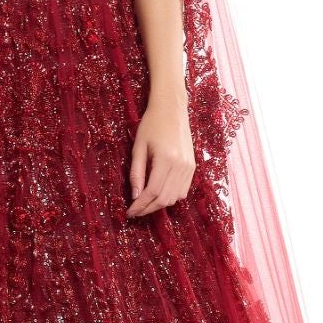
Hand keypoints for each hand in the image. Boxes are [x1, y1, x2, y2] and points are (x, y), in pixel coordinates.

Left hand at [127, 92, 195, 217]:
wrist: (172, 110)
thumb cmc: (151, 125)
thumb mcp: (138, 147)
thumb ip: (136, 172)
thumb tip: (134, 196)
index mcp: (166, 159)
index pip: (152, 192)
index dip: (140, 205)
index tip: (129, 212)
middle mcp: (181, 165)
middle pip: (165, 199)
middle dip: (148, 208)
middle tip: (135, 211)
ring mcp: (189, 167)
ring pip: (175, 197)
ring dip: (159, 204)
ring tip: (144, 203)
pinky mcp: (192, 167)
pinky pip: (183, 190)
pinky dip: (170, 197)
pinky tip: (158, 194)